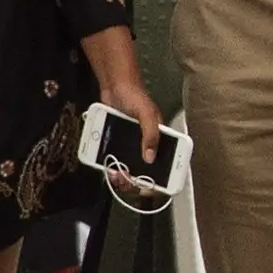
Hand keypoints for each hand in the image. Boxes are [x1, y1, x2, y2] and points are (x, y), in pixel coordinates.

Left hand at [81, 26, 160, 167]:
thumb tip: (150, 158)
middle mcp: (147, 146)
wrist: (113, 85)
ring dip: (122, 177)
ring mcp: (130, 146)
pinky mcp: (116, 144)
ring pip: (129, 169)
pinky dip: (111, 168)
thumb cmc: (135, 96)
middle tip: (125, 179)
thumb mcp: (146, 114)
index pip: (165, 164)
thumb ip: (150, 134)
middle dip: (136, 181)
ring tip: (115, 175)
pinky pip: (115, 161)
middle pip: (145, 172)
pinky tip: (107, 169)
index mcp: (160, 139)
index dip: (159, 179)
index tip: (147, 186)